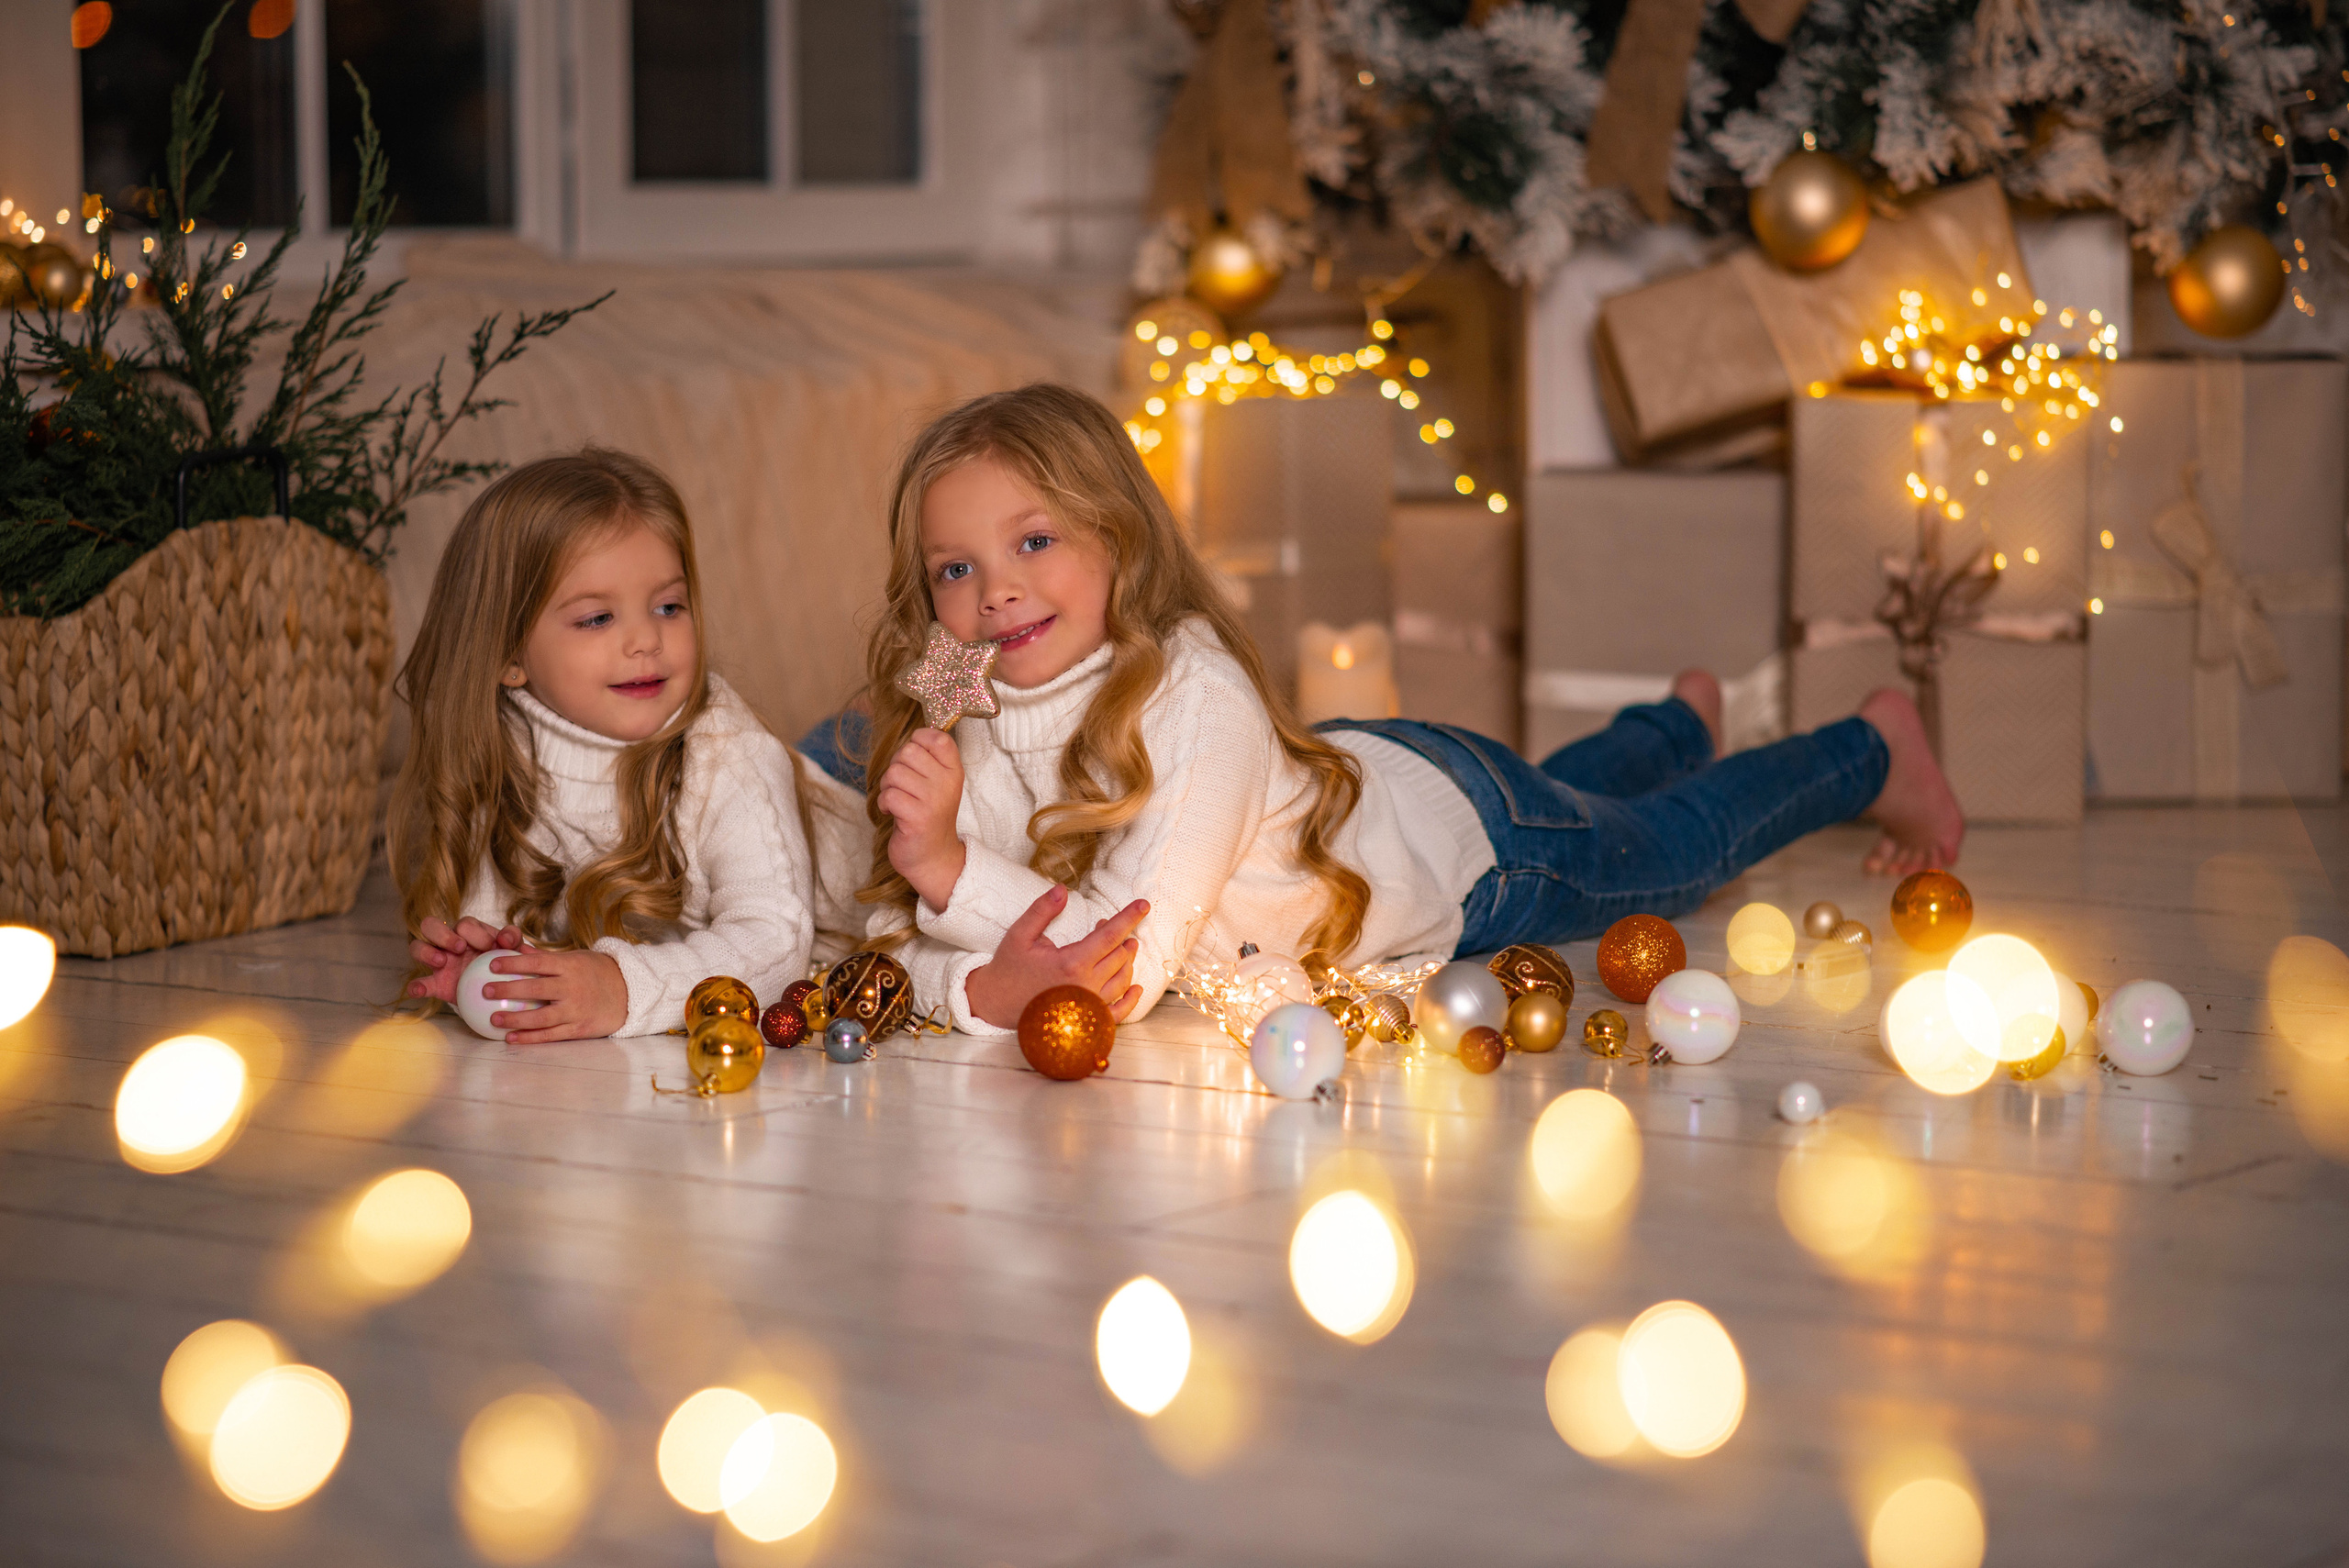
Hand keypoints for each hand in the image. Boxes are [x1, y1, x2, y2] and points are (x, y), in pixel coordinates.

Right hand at [406, 915, 523, 1004]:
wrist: (497, 986)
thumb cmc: (502, 959)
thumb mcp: (512, 947)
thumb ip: (512, 937)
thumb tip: (506, 938)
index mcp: (468, 931)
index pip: (465, 923)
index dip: (476, 933)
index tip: (490, 946)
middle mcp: (448, 942)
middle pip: (430, 925)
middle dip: (443, 934)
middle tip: (460, 948)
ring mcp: (438, 961)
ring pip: (417, 947)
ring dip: (426, 952)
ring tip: (441, 962)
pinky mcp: (435, 983)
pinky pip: (419, 982)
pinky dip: (416, 985)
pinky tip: (419, 990)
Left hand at [478, 946, 629, 1042]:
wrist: (630, 993)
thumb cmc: (598, 972)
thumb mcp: (575, 958)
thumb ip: (545, 957)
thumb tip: (515, 948)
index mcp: (570, 966)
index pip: (537, 962)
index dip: (513, 963)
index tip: (492, 964)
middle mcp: (572, 987)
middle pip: (535, 989)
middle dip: (507, 990)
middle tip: (485, 991)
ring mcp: (575, 1010)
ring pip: (540, 1017)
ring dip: (514, 1019)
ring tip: (493, 1019)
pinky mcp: (578, 1028)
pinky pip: (550, 1035)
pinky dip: (529, 1038)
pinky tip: (511, 1038)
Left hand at [876, 727, 966, 910]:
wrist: (933, 858)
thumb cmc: (930, 816)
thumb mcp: (939, 784)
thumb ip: (931, 759)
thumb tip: (915, 734)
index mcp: (954, 771)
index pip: (937, 737)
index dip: (917, 742)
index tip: (915, 763)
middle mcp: (947, 784)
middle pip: (908, 752)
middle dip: (896, 767)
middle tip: (903, 787)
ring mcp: (933, 801)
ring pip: (894, 773)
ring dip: (888, 787)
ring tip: (898, 801)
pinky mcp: (917, 818)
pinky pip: (888, 796)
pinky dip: (884, 804)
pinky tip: (894, 814)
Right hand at [965, 886, 1148, 1028]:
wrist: (996, 1005)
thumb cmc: (1008, 969)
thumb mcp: (1019, 935)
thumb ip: (1042, 911)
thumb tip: (1061, 889)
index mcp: (1071, 962)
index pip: (1111, 935)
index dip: (1129, 917)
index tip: (1144, 904)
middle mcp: (1085, 985)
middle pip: (1120, 956)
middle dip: (1122, 936)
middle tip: (1107, 925)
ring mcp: (1089, 1006)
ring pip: (1123, 980)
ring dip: (1128, 961)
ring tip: (1125, 947)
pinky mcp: (1087, 1021)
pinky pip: (1119, 1012)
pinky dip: (1131, 1000)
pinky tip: (1136, 988)